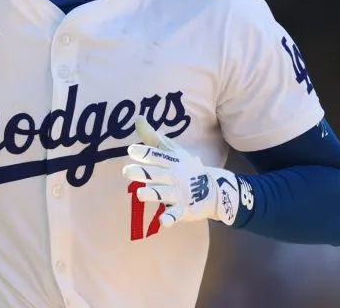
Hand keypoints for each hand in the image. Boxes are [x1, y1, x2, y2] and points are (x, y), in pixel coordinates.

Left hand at [122, 116, 250, 228]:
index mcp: (171, 161)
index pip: (156, 156)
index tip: (131, 151)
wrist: (212, 189)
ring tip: (139, 194)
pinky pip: (175, 214)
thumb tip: (137, 118)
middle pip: (156, 174)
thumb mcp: (171, 151)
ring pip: (163, 194)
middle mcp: (174, 176)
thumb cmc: (184, 167)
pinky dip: (170, 218)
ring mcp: (179, 194)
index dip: (144, 153)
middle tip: (127, 171)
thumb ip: (152, 137)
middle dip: (142, 173)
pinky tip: (163, 222)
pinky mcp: (183, 210)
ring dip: (152, 194)